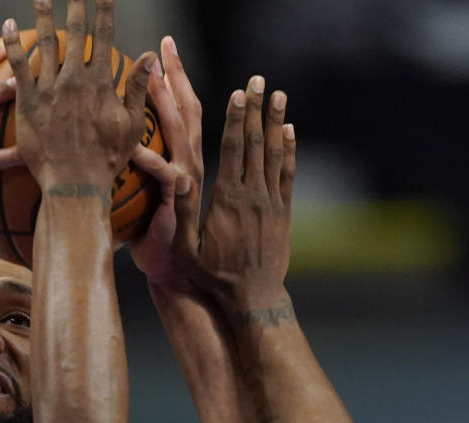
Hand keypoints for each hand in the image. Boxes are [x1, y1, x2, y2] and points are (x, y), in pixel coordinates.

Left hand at [3, 0, 154, 193]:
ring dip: (43, 14)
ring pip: (45, 41)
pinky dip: (12, 43)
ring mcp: (50, 89)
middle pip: (74, 31)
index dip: (104, 9)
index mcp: (101, 83)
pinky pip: (18, 66)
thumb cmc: (105, 162)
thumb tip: (150, 56)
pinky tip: (8, 24)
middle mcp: (74, 80)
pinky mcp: (28, 103)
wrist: (74, 186)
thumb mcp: (132, 127)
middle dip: (75, 3)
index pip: (104, 36)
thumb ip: (139, 89)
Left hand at [130, 36, 202, 287]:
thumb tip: (117, 144)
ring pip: (180, 130)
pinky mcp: (174, 200)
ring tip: (159, 74)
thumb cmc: (156, 235)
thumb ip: (142, 167)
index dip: (176, 77)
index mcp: (185, 157)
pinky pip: (161, 172)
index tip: (165, 47)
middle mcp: (189, 162)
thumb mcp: (150, 194)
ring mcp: (185, 178)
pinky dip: (148, 156)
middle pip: (186, 108)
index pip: (183, 108)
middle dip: (177, 74)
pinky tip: (134, 142)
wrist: (173, 270)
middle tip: (166, 43)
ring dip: (170, 101)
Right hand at [195, 79, 295, 314]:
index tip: (238, 94)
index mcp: (227, 199)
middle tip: (259, 80)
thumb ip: (183, 212)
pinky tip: (290, 131)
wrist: (253, 297)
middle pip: (255, 142)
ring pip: (275, 153)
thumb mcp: (187, 250)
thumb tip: (179, 176)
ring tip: (278, 95)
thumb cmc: (213, 275)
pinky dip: (289, 150)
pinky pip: (288, 174)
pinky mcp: (284, 212)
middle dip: (256, 109)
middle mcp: (252, 194)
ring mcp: (271, 202)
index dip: (235, 118)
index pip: (232, 149)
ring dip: (276, 121)